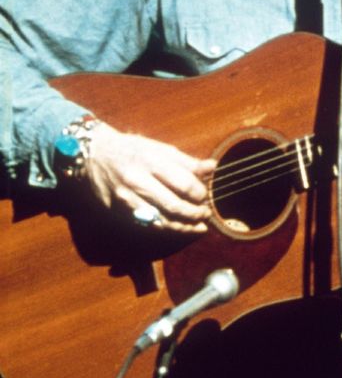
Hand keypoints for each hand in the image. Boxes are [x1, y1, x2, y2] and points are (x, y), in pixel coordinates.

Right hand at [85, 122, 214, 233]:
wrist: (93, 154)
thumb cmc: (130, 149)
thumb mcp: (159, 148)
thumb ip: (186, 161)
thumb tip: (212, 167)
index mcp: (149, 161)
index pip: (183, 184)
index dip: (200, 193)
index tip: (205, 195)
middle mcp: (136, 180)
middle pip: (174, 205)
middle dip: (195, 214)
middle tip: (206, 214)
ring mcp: (126, 198)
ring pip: (161, 221)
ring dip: (184, 227)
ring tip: (198, 227)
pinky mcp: (118, 211)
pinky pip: (147, 226)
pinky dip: (166, 229)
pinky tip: (178, 228)